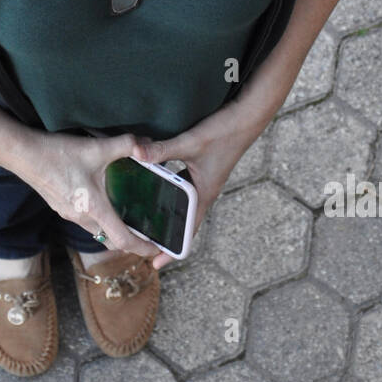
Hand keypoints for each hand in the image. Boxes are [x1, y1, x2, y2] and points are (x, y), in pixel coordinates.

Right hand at [0, 129, 163, 260]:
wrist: (21, 154)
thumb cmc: (57, 154)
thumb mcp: (96, 148)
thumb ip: (125, 145)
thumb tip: (146, 144)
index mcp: (94, 208)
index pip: (123, 240)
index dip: (142, 248)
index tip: (156, 250)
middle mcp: (81, 217)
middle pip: (110, 239)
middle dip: (130, 240)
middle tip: (147, 232)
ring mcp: (68, 214)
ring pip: (96, 230)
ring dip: (113, 228)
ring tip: (129, 215)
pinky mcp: (60, 206)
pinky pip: (84, 220)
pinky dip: (99, 218)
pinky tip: (102, 199)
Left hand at [131, 103, 268, 270]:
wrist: (247, 117)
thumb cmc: (223, 132)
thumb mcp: (189, 143)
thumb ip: (161, 149)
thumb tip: (134, 154)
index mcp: (204, 194)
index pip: (187, 231)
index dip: (172, 249)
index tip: (155, 265)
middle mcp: (204, 192)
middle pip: (183, 222)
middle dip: (165, 235)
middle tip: (141, 244)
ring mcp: (204, 181)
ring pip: (183, 205)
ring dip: (167, 214)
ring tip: (145, 222)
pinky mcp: (203, 169)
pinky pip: (184, 189)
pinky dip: (171, 193)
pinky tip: (156, 187)